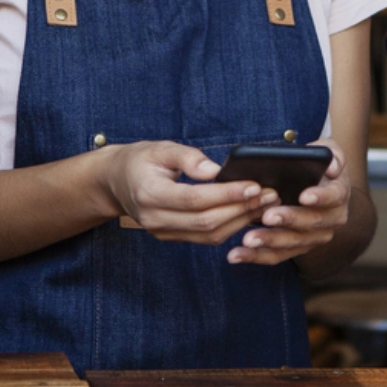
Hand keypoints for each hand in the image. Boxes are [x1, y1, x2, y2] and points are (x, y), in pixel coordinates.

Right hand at [101, 141, 274, 245]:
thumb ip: (187, 157)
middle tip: (270, 195)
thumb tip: (215, 170)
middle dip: (241, 209)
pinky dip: (230, 228)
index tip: (254, 185)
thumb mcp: (160, 148)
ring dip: (241, 221)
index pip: (195, 199)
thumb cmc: (141, 160)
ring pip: (209, 235)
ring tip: (265, 204)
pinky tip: (248, 214)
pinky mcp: (172, 238)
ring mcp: (163, 232)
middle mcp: (155, 218)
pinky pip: (205, 238)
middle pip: (206, 221)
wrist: (116, 182)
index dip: (227, 194)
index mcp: (150, 193)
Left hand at [220, 140, 353, 266]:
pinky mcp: (297, 248)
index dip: (320, 196)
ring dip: (270, 241)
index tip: (304, 195)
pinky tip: (237, 254)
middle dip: (289, 219)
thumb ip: (333, 154)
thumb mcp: (327, 151)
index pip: (333, 195)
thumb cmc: (317, 166)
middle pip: (311, 222)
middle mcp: (332, 219)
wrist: (317, 188)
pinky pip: (277, 255)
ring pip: (293, 242)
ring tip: (248, 239)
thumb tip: (332, 167)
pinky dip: (257, 256)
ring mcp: (315, 237)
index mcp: (338, 194)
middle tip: (267, 216)